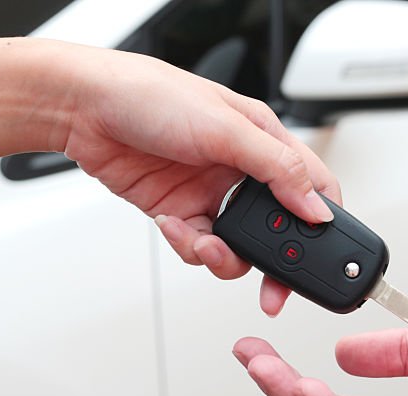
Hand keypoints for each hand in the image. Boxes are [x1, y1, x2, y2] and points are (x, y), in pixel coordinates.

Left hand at [58, 43, 340, 314]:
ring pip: (239, 247)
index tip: (320, 257)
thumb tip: (315, 208)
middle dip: (274, 262)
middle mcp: (241, 170)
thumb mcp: (227, 129)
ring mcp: (210, 194)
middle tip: (272, 287)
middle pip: (278, 229)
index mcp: (264, 141)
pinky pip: (199, 246)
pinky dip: (189, 246)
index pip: (313, 187)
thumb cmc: (151, 95)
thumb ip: (277, 170)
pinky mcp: (181, 212)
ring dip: (225, 257)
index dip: (322, 223)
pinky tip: (173, 225)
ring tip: (207, 245)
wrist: (85, 109)